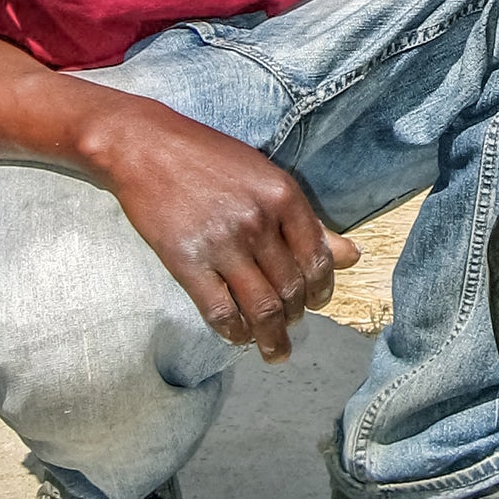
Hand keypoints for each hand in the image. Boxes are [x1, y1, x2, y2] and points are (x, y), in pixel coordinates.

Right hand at [103, 98, 360, 363]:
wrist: (146, 147)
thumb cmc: (210, 159)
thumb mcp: (266, 178)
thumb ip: (307, 221)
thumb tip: (352, 256)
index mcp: (283, 197)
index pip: (316, 259)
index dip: (322, 289)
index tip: (317, 302)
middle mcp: (258, 222)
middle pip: (291, 288)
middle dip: (297, 315)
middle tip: (292, 325)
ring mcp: (222, 244)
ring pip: (261, 308)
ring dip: (273, 337)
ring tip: (276, 351)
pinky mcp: (187, 263)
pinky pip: (220, 311)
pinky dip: (234, 332)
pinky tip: (239, 337)